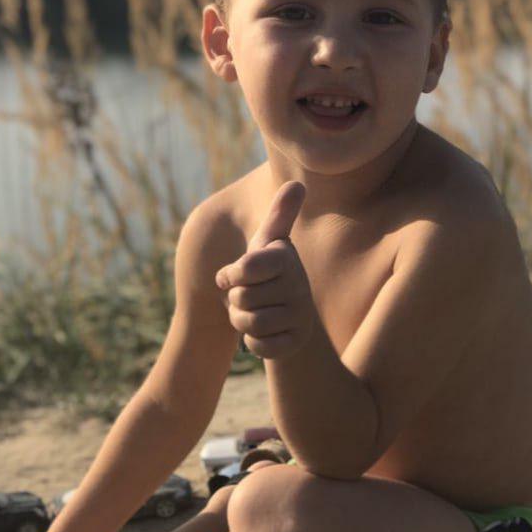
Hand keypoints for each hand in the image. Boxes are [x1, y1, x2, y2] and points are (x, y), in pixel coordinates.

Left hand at [215, 180, 316, 359]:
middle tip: (247, 294)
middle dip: (234, 299)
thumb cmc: (266, 270)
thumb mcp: (266, 241)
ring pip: (248, 324)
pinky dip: (253, 341)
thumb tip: (298, 184)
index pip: (245, 269)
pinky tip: (263, 330)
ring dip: (241, 320)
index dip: (230, 274)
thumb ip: (279, 215)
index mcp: (287, 259)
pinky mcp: (295, 342)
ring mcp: (300, 316)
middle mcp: (300, 286)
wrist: (281, 308)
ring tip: (252, 311)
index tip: (232, 274)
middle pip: (241, 299)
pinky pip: (260, 346)